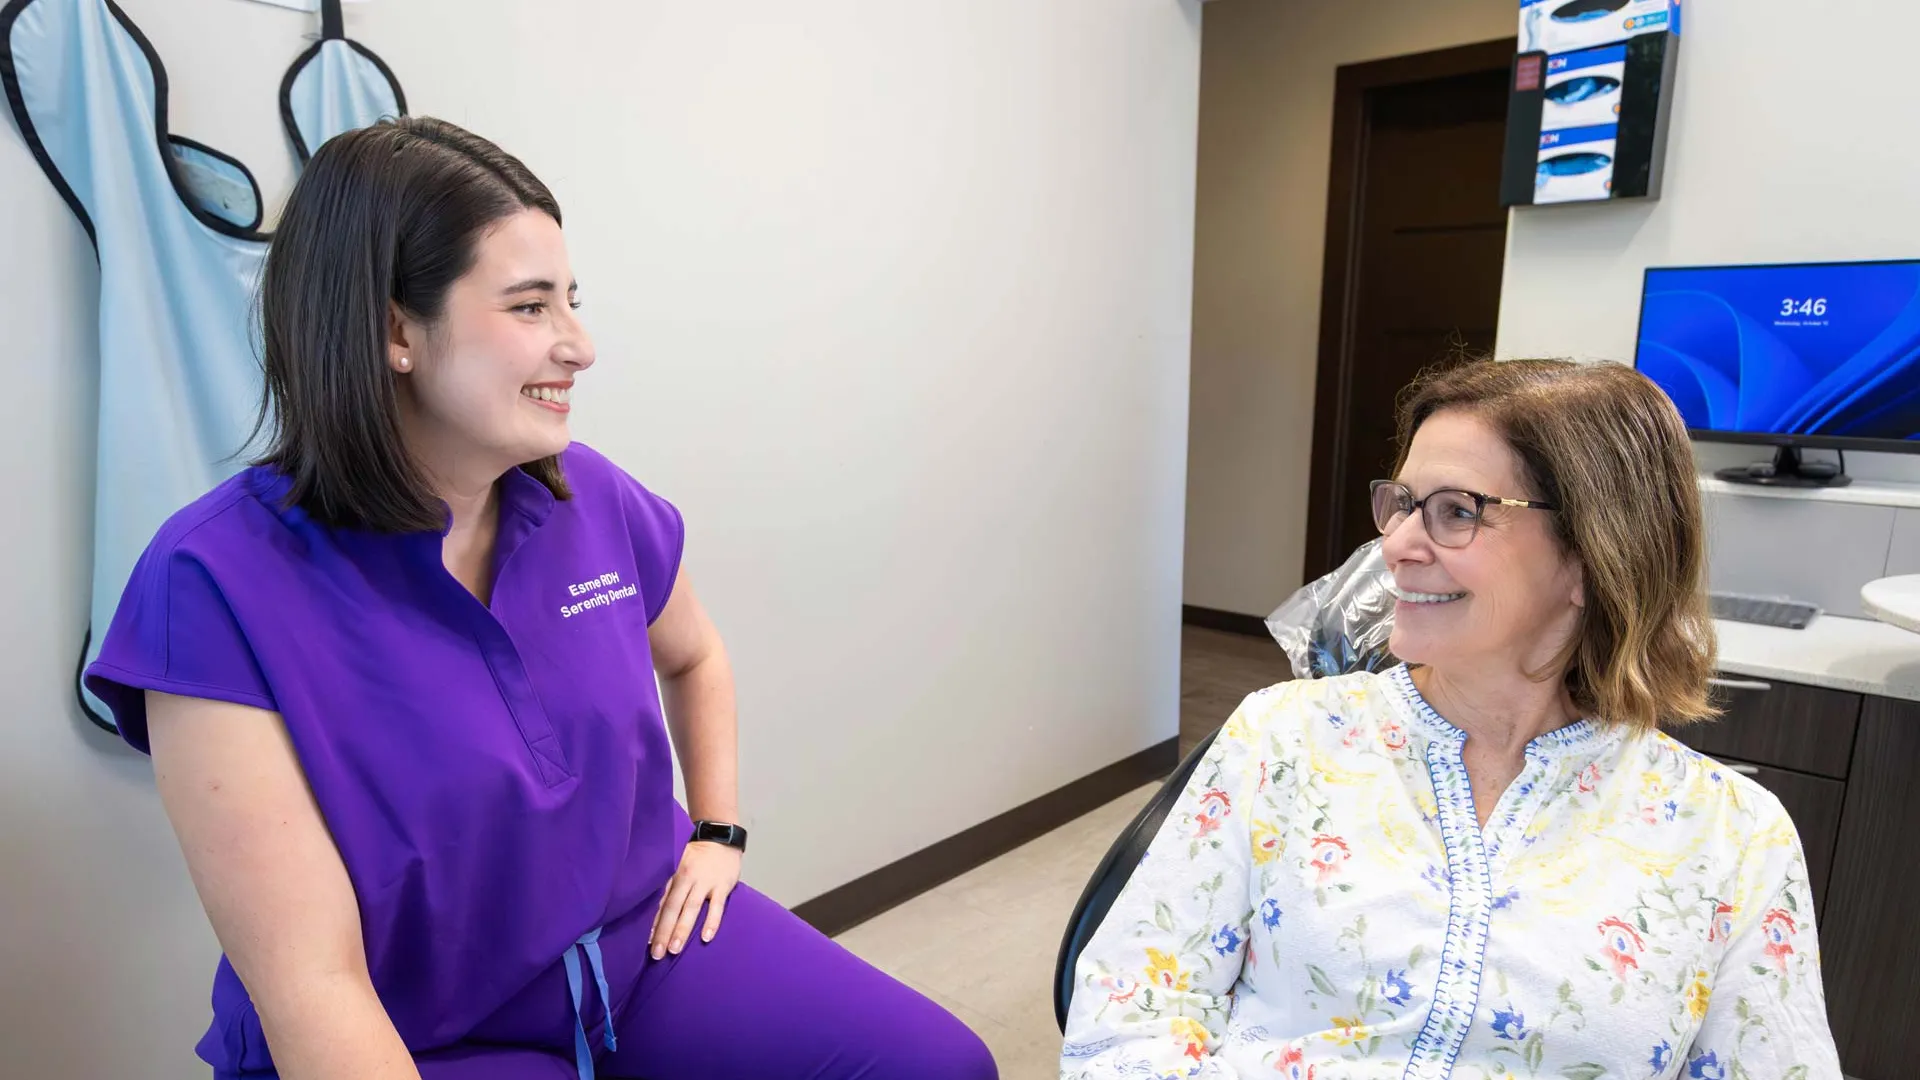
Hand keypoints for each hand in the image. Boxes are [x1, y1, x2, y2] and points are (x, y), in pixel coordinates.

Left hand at [649, 841, 742, 959]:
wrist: (721, 839)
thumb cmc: (694, 857)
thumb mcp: (676, 863)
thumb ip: (665, 884)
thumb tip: (646, 909)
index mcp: (672, 874)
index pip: (659, 901)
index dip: (652, 921)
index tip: (644, 942)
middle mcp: (686, 878)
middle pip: (672, 908)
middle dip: (663, 931)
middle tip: (656, 954)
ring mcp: (705, 882)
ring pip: (691, 908)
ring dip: (682, 929)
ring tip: (674, 950)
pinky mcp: (722, 886)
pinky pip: (717, 906)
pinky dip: (712, 922)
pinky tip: (706, 937)